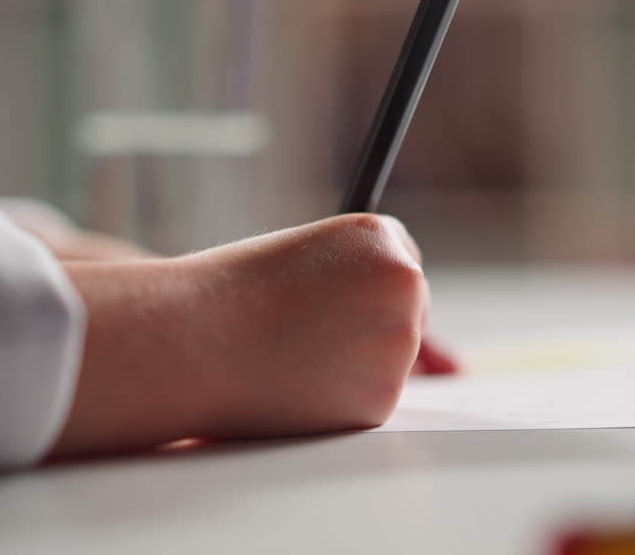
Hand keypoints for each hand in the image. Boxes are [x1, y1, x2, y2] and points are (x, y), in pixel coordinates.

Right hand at [51, 214, 451, 457]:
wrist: (190, 342)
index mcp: (381, 237)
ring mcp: (398, 343)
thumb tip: (444, 354)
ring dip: (353, 360)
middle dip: (367, 322)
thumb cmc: (234, 295)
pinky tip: (297, 380)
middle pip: (410, 311)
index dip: (358, 281)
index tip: (323, 291)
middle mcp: (404, 285)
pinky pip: (371, 397)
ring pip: (391, 357)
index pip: (402, 260)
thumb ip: (364, 279)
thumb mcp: (308, 257)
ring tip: (293, 347)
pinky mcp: (381, 398)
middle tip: (304, 323)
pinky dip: (340, 397)